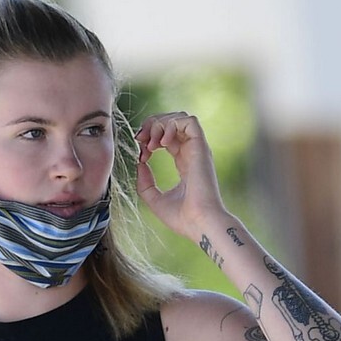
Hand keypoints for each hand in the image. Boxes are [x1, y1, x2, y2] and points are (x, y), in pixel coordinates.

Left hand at [135, 111, 224, 241]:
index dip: (150, 138)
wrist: (200, 223)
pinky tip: (162, 142)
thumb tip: (140, 163)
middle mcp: (192, 153)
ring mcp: (197, 149)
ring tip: (151, 144)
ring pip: (179, 117)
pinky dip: (171, 125)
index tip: (141, 153)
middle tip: (140, 139)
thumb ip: (144, 182)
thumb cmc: (183, 218)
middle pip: (171, 122)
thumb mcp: (154, 200)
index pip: (167, 138)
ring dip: (160, 124)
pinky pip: (188, 121)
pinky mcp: (201, 147)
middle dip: (151, 125)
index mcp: (184, 163)